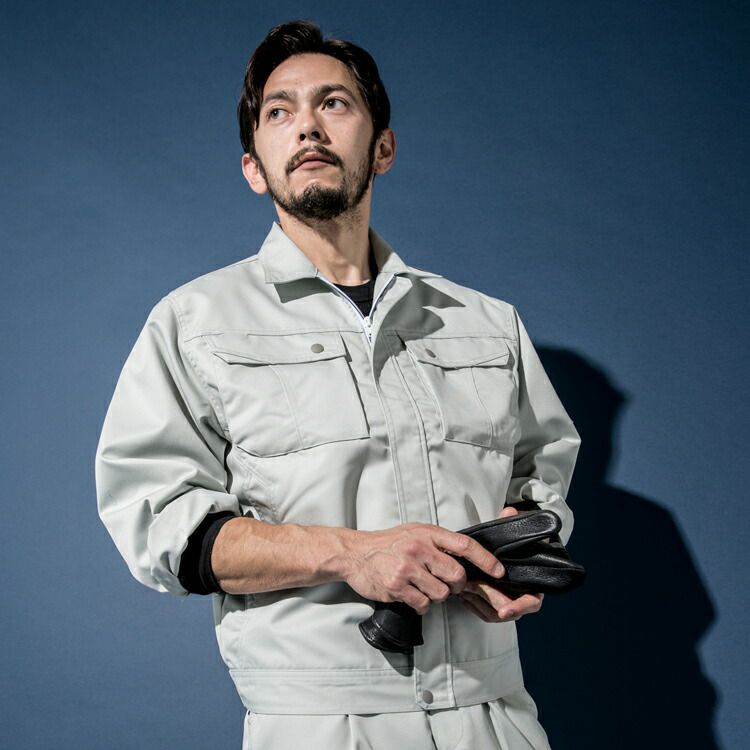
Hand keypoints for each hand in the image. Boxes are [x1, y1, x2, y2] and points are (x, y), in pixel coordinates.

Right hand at [344, 522, 505, 614]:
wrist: (356, 554)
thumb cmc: (390, 543)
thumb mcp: (416, 532)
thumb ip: (439, 543)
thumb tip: (468, 560)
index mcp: (427, 533)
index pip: (464, 545)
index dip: (486, 560)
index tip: (499, 571)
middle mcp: (419, 549)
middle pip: (456, 576)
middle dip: (456, 585)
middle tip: (445, 583)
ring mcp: (407, 568)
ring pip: (441, 594)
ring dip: (436, 596)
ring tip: (421, 586)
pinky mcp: (397, 587)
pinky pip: (423, 605)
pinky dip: (421, 604)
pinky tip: (410, 594)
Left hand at [457, 505, 544, 622]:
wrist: (519, 548)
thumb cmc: (521, 542)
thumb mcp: (518, 531)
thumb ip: (514, 522)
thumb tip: (509, 511)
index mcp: (534, 581)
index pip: (531, 602)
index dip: (519, 607)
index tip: (505, 610)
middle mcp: (522, 594)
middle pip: (509, 612)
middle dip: (492, 607)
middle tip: (471, 596)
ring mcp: (508, 599)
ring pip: (495, 613)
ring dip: (479, 605)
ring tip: (464, 592)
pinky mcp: (494, 601)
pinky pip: (485, 611)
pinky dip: (474, 606)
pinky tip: (463, 596)